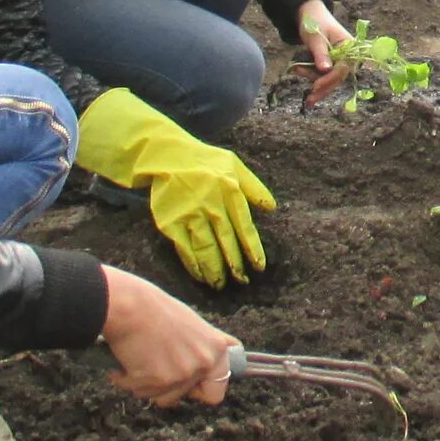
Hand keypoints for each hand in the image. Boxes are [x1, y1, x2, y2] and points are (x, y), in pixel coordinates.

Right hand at [75, 89, 278, 287]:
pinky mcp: (171, 222)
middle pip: (226, 241)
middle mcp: (211, 204)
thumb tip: (273, 208)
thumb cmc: (204, 161)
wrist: (166, 155)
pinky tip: (200, 276)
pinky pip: (184, 249)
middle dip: (235, 265)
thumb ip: (254, 187)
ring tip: (221, 285)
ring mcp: (189, 214)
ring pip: (206, 249)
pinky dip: (193, 265)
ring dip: (215, 270)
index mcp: (230, 191)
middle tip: (243, 283)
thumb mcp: (234, 165)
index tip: (259, 266)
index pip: (245, 226)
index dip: (253, 248)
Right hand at [99, 266, 236, 407]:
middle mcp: (204, 363)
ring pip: (159, 396)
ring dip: (145, 382)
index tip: (184, 382)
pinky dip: (126, 379)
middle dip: (164, 384)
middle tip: (153, 360)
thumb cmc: (155, 311)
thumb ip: (205, 346)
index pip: (217, 391)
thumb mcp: (192, 325)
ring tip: (139, 355)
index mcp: (216, 350)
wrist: (129, 305)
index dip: (197, 389)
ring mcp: (183, 373)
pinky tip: (126, 358)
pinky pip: (138, 391)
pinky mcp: (159, 379)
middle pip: (181, 396)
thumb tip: (229, 349)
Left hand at [298, 3, 357, 107]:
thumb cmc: (314, 22)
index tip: (315, 86)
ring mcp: (339, 59)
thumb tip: (326, 70)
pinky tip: (298, 70)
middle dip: (322, 87)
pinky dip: (311, 75)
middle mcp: (347, 55)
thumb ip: (321, 54)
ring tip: (296, 69)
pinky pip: (323, 75)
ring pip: (329, 79)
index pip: (342, 68)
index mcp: (349, 46)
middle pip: (337, 77)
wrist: (309, 13)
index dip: (329, 79)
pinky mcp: (331, 62)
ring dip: (313, 79)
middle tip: (309, 100)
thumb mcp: (315, 38)